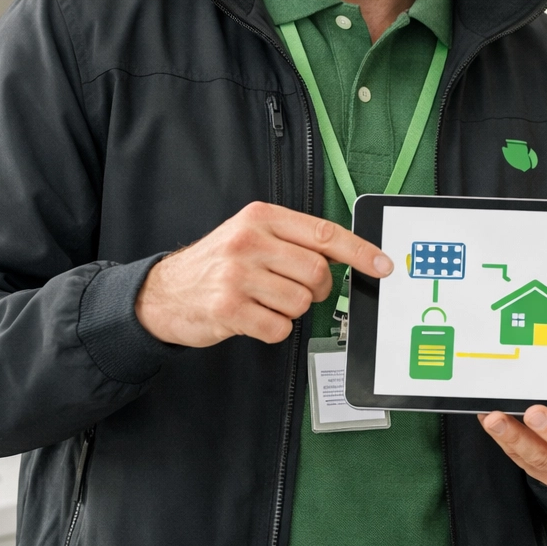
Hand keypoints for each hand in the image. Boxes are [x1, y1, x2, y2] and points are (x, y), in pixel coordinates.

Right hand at [135, 201, 391, 346]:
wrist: (163, 293)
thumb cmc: (218, 264)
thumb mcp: (252, 235)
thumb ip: (295, 240)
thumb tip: (349, 255)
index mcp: (261, 216)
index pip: (324, 233)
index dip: (360, 251)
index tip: (383, 265)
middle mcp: (249, 241)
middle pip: (317, 272)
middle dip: (318, 288)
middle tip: (298, 289)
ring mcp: (236, 275)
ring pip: (300, 302)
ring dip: (291, 309)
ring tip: (266, 301)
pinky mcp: (227, 309)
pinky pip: (278, 327)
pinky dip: (273, 328)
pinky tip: (253, 317)